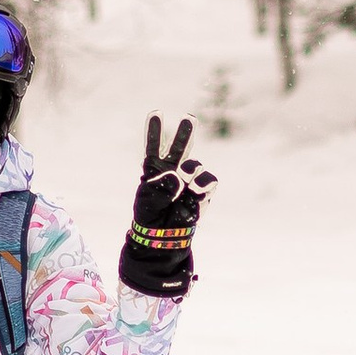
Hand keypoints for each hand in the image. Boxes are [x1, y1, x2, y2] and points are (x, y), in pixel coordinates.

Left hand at [120, 114, 216, 297]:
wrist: (164, 242)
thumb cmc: (150, 220)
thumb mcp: (147, 202)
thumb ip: (160, 186)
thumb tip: (179, 174)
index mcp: (154, 171)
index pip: (153, 147)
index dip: (155, 130)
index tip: (156, 112)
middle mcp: (173, 173)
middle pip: (179, 148)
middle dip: (185, 132)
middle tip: (189, 117)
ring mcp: (189, 182)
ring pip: (195, 164)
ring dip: (190, 169)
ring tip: (184, 182)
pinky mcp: (202, 193)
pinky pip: (208, 180)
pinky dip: (202, 183)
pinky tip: (196, 191)